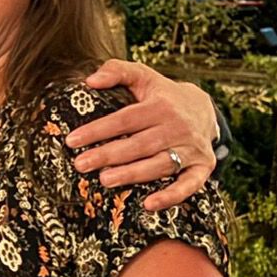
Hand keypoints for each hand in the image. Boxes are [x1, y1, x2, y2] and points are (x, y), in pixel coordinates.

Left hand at [67, 59, 217, 211]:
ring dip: (133, 174)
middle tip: (81, 165)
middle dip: (109, 155)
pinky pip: (189, 184)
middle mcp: (178, 127)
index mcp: (162, 105)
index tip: (72, 141)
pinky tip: (149, 205)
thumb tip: (90, 81)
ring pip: (160, 164)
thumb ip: (117, 71)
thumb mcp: (144, 77)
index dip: (98, 130)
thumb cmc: (163, 96)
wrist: (204, 109)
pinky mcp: (202, 166)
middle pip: (140, 144)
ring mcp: (192, 148)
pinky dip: (171, 196)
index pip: (126, 119)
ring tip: (105, 180)